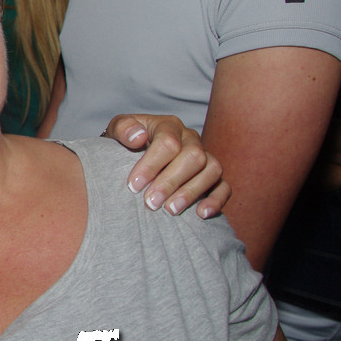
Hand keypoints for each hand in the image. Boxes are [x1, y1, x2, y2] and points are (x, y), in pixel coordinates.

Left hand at [104, 114, 230, 218]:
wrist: (132, 154)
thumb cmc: (124, 144)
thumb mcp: (116, 131)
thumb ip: (122, 129)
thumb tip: (139, 137)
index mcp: (168, 125)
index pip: (168, 142)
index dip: (151, 165)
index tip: (133, 186)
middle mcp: (191, 139)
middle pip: (193, 156)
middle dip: (170, 182)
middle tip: (150, 203)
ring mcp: (205, 156)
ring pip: (211, 170)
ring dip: (191, 192)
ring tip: (170, 210)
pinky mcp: (213, 176)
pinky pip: (224, 186)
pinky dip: (216, 200)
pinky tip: (201, 214)